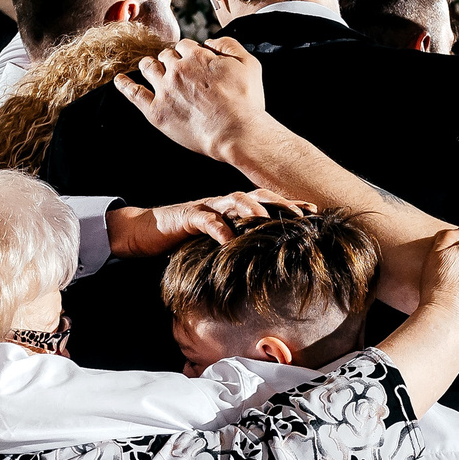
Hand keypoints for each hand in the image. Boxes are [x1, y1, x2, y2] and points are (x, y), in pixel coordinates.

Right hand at [106, 189, 305, 257]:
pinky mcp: (187, 217)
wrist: (144, 231)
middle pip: (257, 197)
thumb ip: (237, 245)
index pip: (266, 202)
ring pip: (234, 201)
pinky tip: (228, 239)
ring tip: (267, 220)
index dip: (289, 205)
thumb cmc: (183, 238)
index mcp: (233, 209)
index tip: (314, 212)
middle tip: (302, 215)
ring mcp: (206, 207)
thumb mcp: (216, 242)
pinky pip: (206, 220)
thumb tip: (265, 262)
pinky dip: (219, 228)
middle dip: (281, 204)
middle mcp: (223, 203)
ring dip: (252, 209)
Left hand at [117, 37, 268, 159]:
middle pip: (165, 55)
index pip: (184, 46)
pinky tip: (120, 81)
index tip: (191, 61)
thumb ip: (229, 45)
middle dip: (169, 59)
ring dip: (149, 65)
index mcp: (197, 56)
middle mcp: (177, 70)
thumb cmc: (245, 102)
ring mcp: (164, 90)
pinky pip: (134, 94)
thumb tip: (210, 41)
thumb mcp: (248, 64)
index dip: (188, 53)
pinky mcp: (156, 112)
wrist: (235, 133)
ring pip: (148, 68)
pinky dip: (125, 85)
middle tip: (175, 69)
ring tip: (148, 68)